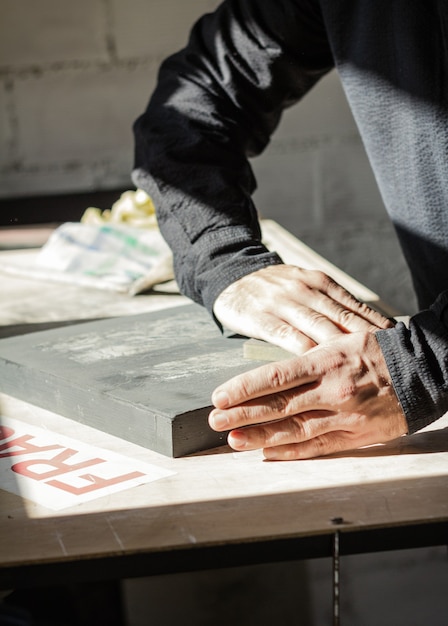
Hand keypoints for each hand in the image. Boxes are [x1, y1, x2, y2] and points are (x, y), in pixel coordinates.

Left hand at [209, 331, 407, 459]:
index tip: (220, 397)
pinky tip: (269, 453)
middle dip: (243, 415)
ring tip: (234, 440)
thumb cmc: (377, 351)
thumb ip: (308, 360)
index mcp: (326, 362)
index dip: (244, 388)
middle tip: (214, 421)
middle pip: (279, 406)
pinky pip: (319, 446)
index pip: (276, 377)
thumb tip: (272, 374)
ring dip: (261, 436)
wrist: (425, 370)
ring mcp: (345, 416)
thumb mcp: (340, 342)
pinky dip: (292, 451)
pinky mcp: (357, 435)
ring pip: (295, 430)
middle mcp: (333, 391)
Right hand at [213, 265, 393, 353]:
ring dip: (340, 349)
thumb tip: (364, 328)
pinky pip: (286, 337)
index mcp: (319, 282)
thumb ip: (330, 305)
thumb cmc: (274, 288)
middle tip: (385, 360)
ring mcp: (282, 302)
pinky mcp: (260, 317)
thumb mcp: (305, 286)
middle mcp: (304, 289)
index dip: (375, 325)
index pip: (353, 306)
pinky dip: (303, 352)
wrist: (231, 275)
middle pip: (341, 318)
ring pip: (317, 328)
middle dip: (365, 340)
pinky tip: (317, 366)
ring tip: (360, 368)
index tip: (395, 344)